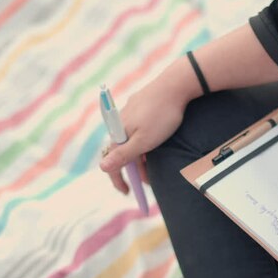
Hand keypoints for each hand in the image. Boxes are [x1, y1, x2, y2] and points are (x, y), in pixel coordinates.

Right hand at [99, 60, 198, 193]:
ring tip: (155, 162)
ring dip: (142, 155)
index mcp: (118, 132)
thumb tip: (101, 167)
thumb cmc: (162, 116)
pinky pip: (139, 129)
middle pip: (123, 151)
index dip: (118, 179)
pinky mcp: (141, 106)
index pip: (112, 161)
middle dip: (135, 168)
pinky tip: (156, 141)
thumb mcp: (144, 141)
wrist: (176, 85)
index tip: (127, 192)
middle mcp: (120, 122)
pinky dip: (146, 141)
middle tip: (148, 181)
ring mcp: (130, 113)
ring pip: (132, 140)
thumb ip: (123, 155)